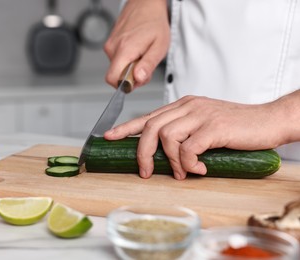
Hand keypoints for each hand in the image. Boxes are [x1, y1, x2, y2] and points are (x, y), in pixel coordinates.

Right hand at [104, 0, 169, 88]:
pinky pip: (116, 60)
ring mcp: (110, 45)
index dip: (125, 85)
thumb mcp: (159, 46)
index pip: (112, 79)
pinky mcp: (109, 43)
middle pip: (116, 75)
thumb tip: (138, 79)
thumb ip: (148, 65)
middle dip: (131, 77)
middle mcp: (113, 48)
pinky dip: (127, 60)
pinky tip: (136, 50)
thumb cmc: (154, 22)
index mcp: (124, 49)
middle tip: (144, 65)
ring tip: (141, 54)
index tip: (137, 79)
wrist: (146, 4)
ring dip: (129, 67)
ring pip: (117, 68)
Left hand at [104, 95, 287, 179]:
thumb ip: (185, 133)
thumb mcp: (204, 124)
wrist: (268, 120)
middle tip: (146, 172)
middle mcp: (188, 107)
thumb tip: (165, 154)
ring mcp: (200, 115)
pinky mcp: (213, 127)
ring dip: (171, 161)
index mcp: (183, 105)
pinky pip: (188, 148)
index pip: (147, 115)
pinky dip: (189, 163)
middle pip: (150, 127)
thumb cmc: (236, 126)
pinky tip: (200, 169)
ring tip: (182, 172)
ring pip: (166, 136)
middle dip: (142, 153)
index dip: (125, 127)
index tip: (108, 136)